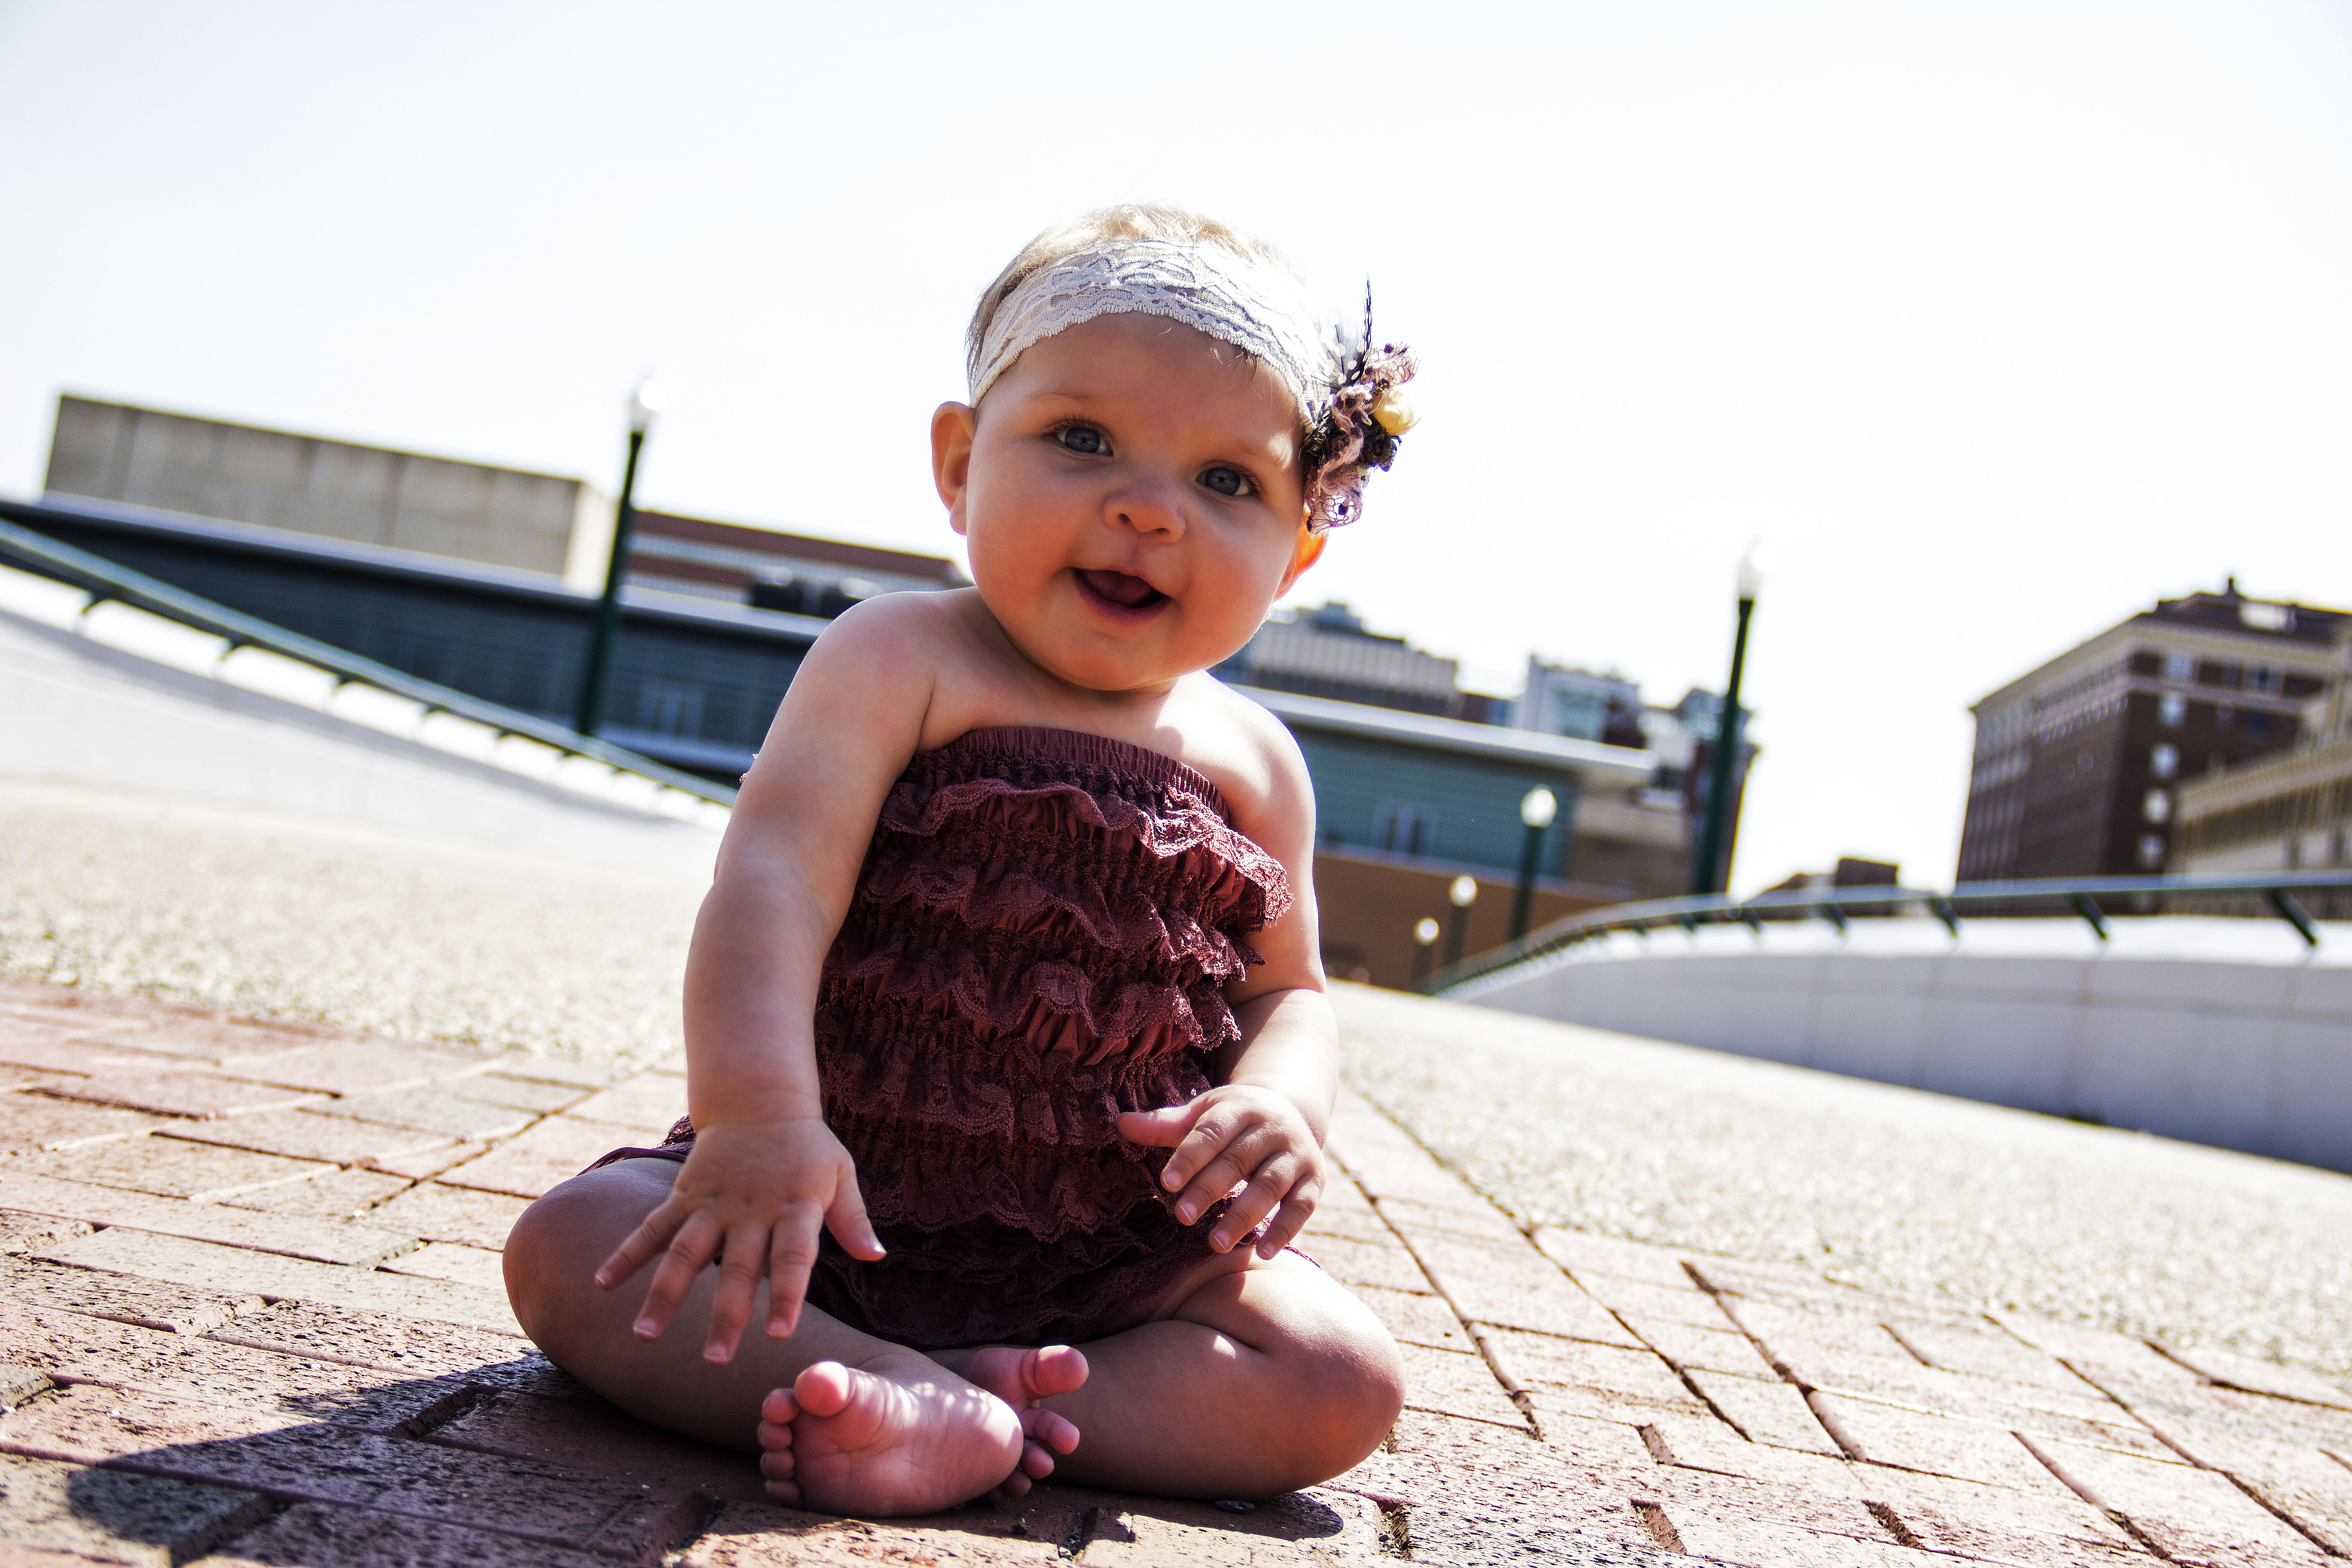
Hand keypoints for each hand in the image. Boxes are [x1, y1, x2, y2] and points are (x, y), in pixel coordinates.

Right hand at [592, 1116, 883, 1363]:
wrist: (759, 1101)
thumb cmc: (807, 1148)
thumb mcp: (841, 1174)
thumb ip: (853, 1218)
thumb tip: (877, 1257)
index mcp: (794, 1206)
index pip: (794, 1257)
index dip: (786, 1295)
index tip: (779, 1335)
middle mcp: (751, 1210)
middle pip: (737, 1268)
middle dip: (725, 1315)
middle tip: (715, 1359)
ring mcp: (712, 1204)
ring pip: (684, 1254)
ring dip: (663, 1294)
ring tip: (644, 1335)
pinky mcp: (683, 1196)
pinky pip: (652, 1227)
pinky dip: (626, 1253)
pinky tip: (602, 1283)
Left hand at [1116, 1085, 1322, 1259]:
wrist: (1292, 1109)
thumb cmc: (1233, 1118)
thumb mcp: (1202, 1113)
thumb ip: (1165, 1125)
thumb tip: (1119, 1123)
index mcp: (1239, 1107)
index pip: (1211, 1133)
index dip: (1189, 1157)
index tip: (1166, 1183)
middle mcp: (1272, 1127)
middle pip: (1238, 1160)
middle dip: (1210, 1189)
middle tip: (1183, 1218)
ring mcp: (1296, 1153)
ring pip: (1271, 1185)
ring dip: (1245, 1215)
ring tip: (1216, 1244)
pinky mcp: (1315, 1179)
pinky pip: (1302, 1206)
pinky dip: (1285, 1229)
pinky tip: (1263, 1252)